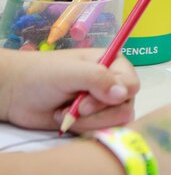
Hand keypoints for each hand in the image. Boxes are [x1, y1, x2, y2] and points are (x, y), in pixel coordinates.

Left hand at [0, 49, 137, 132]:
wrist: (15, 93)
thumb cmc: (42, 75)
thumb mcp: (70, 72)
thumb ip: (98, 79)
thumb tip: (123, 94)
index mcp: (113, 64)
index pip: (131, 84)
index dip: (114, 96)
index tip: (86, 102)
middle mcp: (112, 83)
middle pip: (125, 106)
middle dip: (97, 112)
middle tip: (75, 108)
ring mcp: (103, 103)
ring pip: (115, 121)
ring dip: (88, 122)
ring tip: (66, 112)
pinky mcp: (93, 120)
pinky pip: (102, 130)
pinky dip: (84, 128)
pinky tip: (66, 120)